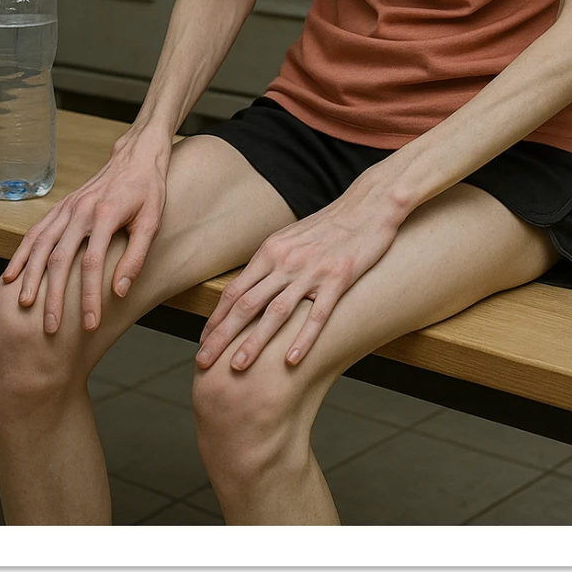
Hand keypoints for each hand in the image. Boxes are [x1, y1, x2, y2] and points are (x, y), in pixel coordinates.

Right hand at [1, 128, 169, 334]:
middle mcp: (81, 211)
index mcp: (105, 215)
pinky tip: (11, 276)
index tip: (89, 324)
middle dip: (54, 296)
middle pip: (60, 259)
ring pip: (41, 246)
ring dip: (31, 277)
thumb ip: (135, 257)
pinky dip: (21, 254)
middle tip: (51, 327)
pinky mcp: (61, 207)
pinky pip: (35, 232)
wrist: (136, 156)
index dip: (89, 297)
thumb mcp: (152, 222)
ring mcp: (67, 208)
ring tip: (24, 305)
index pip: (92, 264)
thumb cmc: (148, 190)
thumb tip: (119, 291)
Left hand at [195, 179, 401, 371]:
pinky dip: (303, 338)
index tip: (203, 342)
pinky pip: (317, 313)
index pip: (235, 290)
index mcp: (271, 251)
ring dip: (254, 342)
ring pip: (276, 312)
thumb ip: (271, 262)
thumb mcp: (291, 238)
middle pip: (246, 304)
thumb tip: (250, 289)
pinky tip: (291, 360)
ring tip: (237, 367)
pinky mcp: (339, 278)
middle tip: (203, 362)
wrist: (367, 205)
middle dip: (222, 336)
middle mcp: (286, 261)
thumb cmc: (329, 225)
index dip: (217, 318)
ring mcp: (312, 271)